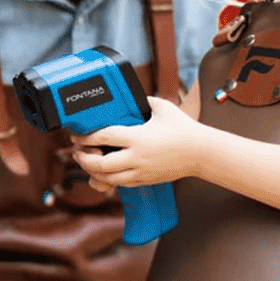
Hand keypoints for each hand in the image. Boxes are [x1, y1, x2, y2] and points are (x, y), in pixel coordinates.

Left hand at [71, 96, 205, 189]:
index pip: (104, 137)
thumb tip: (128, 96)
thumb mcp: (162, 108)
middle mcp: (137, 157)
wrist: (202, 153)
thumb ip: (142, 101)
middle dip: (84, 159)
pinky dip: (107, 180)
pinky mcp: (144, 180)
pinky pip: (119, 184)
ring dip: (92, 172)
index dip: (86, 138)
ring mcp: (140, 171)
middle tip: (78, 152)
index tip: (77, 135)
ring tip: (87, 162)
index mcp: (138, 137)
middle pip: (100, 165)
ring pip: (107, 179)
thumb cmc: (183, 129)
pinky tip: (102, 171)